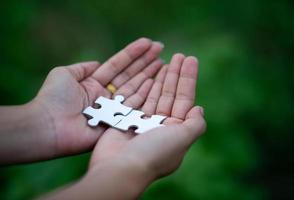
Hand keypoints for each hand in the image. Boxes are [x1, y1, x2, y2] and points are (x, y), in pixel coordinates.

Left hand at [33, 38, 163, 156]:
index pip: (118, 65)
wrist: (49, 127)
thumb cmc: (53, 99)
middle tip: (161, 49)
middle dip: (145, 62)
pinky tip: (157, 83)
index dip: (133, 54)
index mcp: (94, 83)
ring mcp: (114, 109)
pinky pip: (134, 106)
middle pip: (130, 75)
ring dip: (149, 75)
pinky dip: (146, 95)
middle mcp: (106, 95)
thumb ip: (83, 68)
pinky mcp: (118, 122)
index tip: (148, 43)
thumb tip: (98, 63)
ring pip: (135, 88)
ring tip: (163, 63)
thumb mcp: (64, 74)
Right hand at [89, 54, 205, 181]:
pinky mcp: (127, 119)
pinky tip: (150, 74)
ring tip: (167, 59)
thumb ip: (195, 124)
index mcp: (176, 131)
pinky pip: (138, 99)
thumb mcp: (183, 139)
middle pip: (171, 94)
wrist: (120, 167)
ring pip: (155, 95)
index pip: (185, 100)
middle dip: (176, 75)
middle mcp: (161, 126)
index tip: (191, 60)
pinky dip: (144, 86)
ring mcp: (143, 122)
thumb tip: (199, 108)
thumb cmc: (154, 153)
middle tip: (180, 55)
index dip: (188, 79)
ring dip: (161, 78)